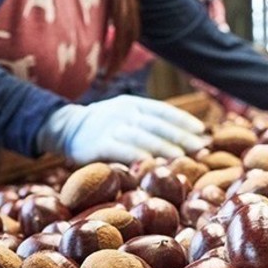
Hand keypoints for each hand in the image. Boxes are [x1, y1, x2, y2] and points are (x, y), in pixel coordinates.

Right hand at [36, 95, 206, 163]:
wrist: (65, 127)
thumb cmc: (105, 126)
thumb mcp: (126, 116)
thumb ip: (148, 124)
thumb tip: (185, 138)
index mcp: (134, 104)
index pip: (164, 111)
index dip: (184, 121)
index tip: (202, 131)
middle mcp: (124, 112)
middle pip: (158, 125)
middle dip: (182, 137)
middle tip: (202, 148)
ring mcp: (111, 127)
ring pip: (143, 137)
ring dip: (164, 147)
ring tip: (183, 157)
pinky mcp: (98, 144)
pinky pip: (121, 150)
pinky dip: (137, 156)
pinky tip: (152, 163)